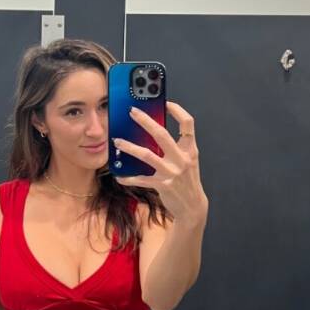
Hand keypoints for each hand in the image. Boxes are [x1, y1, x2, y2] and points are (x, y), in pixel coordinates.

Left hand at [112, 101, 208, 223]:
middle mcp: (182, 159)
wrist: (193, 206)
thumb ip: (176, 147)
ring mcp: (172, 172)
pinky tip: (119, 175)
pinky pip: (141, 179)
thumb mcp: (188, 161)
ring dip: (129, 147)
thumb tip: (154, 131)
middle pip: (162, 134)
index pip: (188, 124)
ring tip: (117, 141)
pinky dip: (128, 177)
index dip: (177, 110)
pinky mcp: (163, 185)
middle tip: (132, 111)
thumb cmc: (187, 181)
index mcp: (190, 150)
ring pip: (147, 155)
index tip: (165, 103)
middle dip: (145, 121)